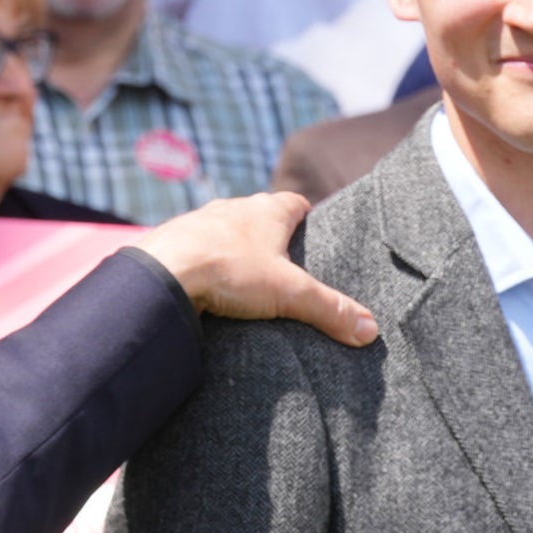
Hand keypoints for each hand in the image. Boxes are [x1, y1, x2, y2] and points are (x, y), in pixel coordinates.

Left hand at [137, 193, 377, 345]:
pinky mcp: (175, 242)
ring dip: (237, 251)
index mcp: (267, 210)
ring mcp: (201, 222)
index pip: (296, 204)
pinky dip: (208, 265)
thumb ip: (330, 309)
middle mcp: (233, 208)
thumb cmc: (228, 270)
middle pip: (262, 217)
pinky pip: (198, 250)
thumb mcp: (288, 293)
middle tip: (286, 269)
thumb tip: (370, 329)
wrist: (162, 273)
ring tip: (247, 283)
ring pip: (227, 232)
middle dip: (274, 239)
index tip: (316, 238)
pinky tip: (210, 288)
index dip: (308, 219)